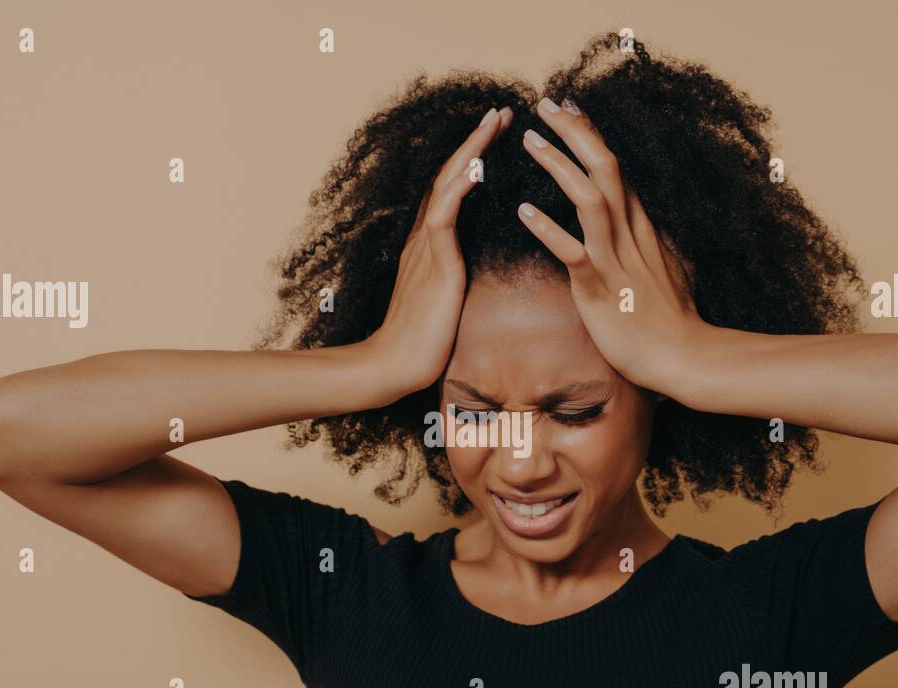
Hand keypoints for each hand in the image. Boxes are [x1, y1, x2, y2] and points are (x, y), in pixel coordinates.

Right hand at [366, 105, 513, 396]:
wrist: (397, 366)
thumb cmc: (424, 341)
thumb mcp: (447, 298)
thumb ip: (455, 273)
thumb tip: (469, 264)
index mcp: (433, 245)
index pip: (455, 189)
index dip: (474, 158)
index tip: (497, 134)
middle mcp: (427, 238)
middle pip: (451, 175)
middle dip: (476, 141)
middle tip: (500, 111)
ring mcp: (428, 249)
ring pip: (447, 187)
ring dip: (471, 152)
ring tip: (493, 124)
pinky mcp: (434, 266)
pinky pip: (443, 220)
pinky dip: (457, 191)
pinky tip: (474, 170)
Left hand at [515, 96, 712, 391]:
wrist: (684, 356)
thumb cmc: (672, 320)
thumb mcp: (667, 269)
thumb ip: (652, 244)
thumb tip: (648, 229)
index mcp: (643, 226)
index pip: (616, 168)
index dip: (592, 135)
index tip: (570, 109)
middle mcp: (631, 232)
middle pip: (604, 166)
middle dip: (575, 131)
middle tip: (544, 104)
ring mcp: (615, 258)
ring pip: (589, 197)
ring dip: (558, 165)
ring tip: (530, 140)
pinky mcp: (600, 287)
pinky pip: (571, 251)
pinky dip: (547, 229)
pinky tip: (522, 211)